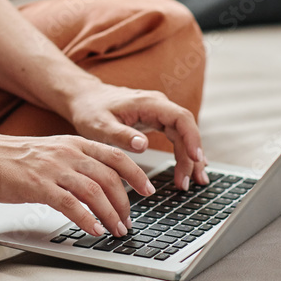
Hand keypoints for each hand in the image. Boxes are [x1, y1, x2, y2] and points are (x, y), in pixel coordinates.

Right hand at [0, 131, 155, 236]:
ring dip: (110, 214)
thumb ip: (75, 162)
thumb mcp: (51, 152)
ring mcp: (52, 168)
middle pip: (109, 177)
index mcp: (74, 143)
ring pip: (93, 191)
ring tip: (116, 230)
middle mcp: (67, 153)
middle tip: (128, 222)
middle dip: (125, 203)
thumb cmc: (13, 158)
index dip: (136, 174)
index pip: (116, 156)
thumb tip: (99, 183)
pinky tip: (93, 229)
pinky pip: (70, 204)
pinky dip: (86, 219)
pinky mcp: (37, 185)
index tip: (149, 190)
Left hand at [64, 81, 208, 191]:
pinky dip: (183, 152)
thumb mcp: (101, 126)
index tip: (195, 158)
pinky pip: (176, 136)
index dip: (191, 138)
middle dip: (191, 156)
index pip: (180, 118)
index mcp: (148, 103)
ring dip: (190, 157)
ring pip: (183, 134)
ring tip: (194, 181)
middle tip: (187, 182)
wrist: (84, 98)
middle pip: (185, 129)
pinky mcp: (156, 120)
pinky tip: (189, 168)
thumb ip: (121, 135)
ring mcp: (159, 112)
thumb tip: (143, 146)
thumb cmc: (91, 110)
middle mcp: (158, 105)